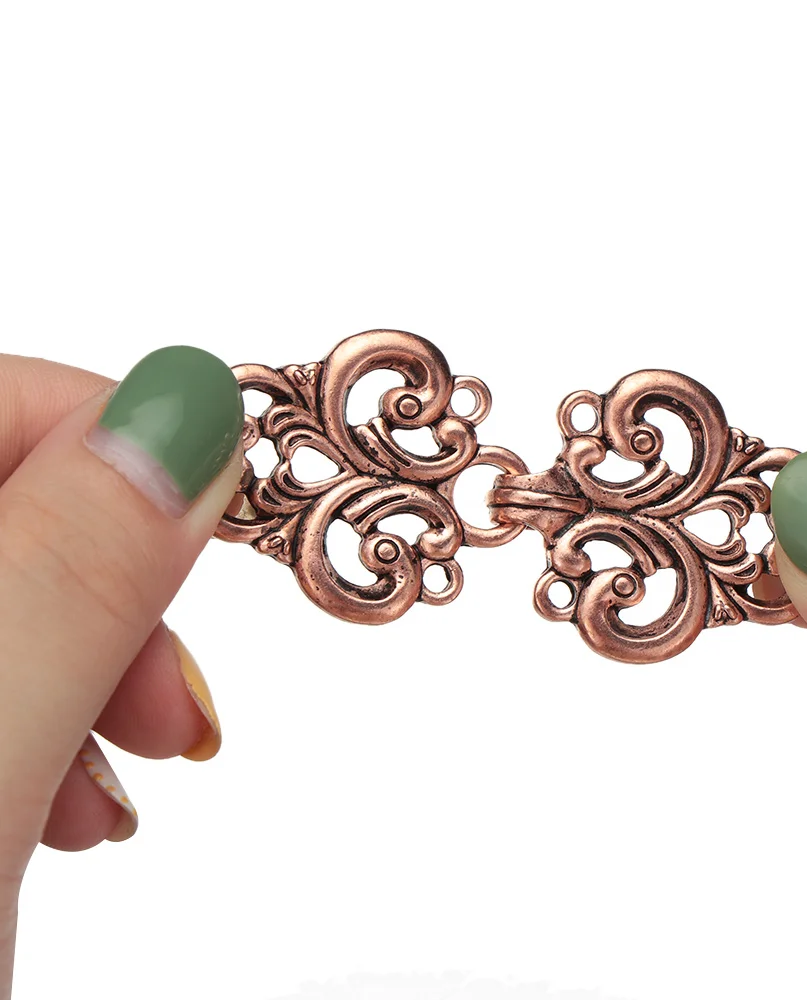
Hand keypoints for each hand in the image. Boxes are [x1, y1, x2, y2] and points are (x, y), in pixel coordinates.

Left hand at [0, 349, 243, 998]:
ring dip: (90, 658)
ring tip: (122, 776)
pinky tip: (67, 800)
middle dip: (111, 580)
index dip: (110, 438)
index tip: (211, 515)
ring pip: (4, 587)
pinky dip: (48, 710)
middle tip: (167, 692)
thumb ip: (68, 577)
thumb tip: (182, 410)